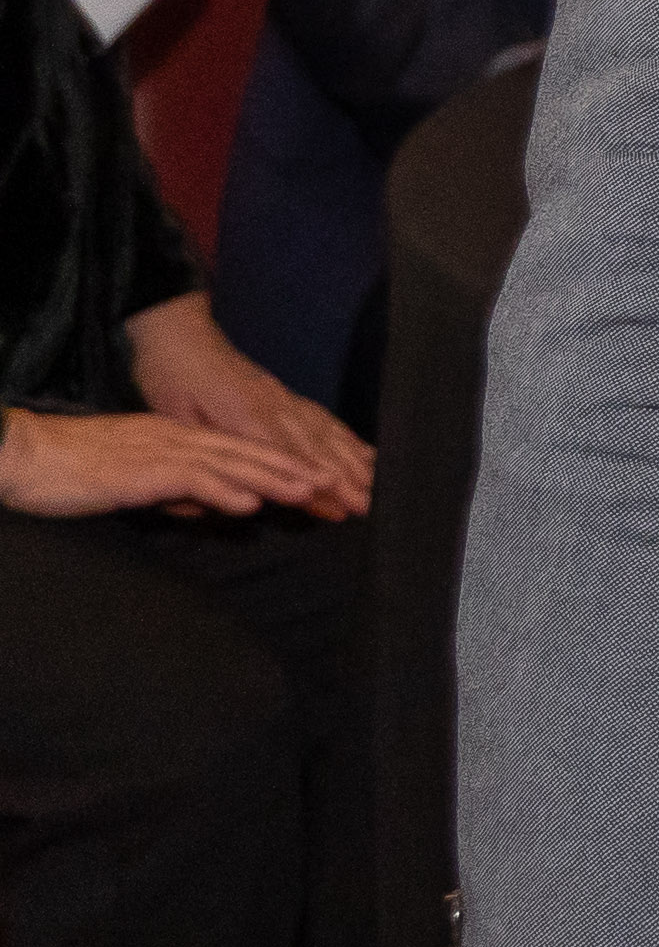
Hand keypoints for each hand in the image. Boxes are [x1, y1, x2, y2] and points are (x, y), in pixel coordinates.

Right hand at [0, 402, 354, 519]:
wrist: (22, 455)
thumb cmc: (72, 472)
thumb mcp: (135, 481)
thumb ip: (175, 490)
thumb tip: (208, 508)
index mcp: (179, 438)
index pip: (244, 451)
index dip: (286, 466)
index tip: (324, 483)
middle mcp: (178, 438)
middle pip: (250, 452)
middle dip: (297, 471)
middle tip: (338, 488)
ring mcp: (161, 450)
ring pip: (231, 462)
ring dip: (274, 479)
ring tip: (313, 493)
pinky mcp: (139, 469)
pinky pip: (189, 478)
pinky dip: (223, 490)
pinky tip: (249, 504)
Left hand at [125, 290, 375, 515]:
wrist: (180, 332)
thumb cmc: (169, 376)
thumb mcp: (172, 417)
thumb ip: (200, 452)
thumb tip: (216, 493)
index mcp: (245, 414)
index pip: (285, 455)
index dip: (312, 481)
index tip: (338, 505)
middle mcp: (274, 406)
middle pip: (316, 446)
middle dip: (345, 477)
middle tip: (369, 505)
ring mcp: (284, 398)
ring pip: (325, 431)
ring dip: (352, 460)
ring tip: (375, 484)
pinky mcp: (284, 393)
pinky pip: (322, 417)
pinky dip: (346, 436)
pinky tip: (361, 451)